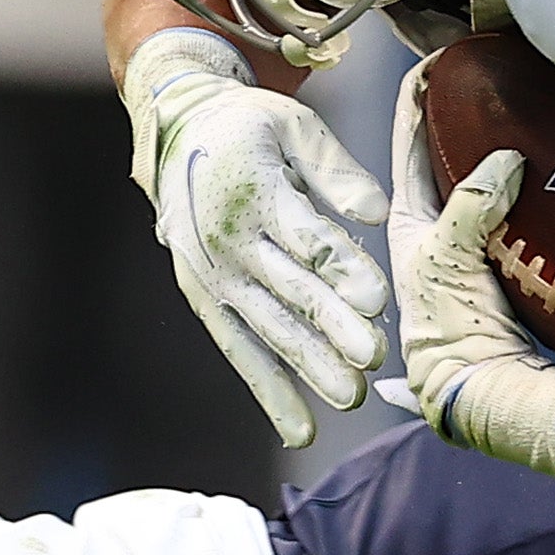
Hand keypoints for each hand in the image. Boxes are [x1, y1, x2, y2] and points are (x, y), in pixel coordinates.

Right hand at [120, 26, 387, 442]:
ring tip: (348, 394)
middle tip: (371, 356)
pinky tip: (301, 429)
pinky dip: (269, 391)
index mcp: (254, 191)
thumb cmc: (249, 127)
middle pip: (289, 290)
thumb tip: (376, 213)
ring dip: (307, 365)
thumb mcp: (292, 125)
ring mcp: (213, 276)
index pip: (305, 237)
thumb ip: (334, 170)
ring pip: (268, 328)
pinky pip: (239, 351)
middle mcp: (229, 241)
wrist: (176, 133)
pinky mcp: (205, 300)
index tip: (378, 297)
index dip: (341, 268)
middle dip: (332, 326)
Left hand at [389, 62, 554, 482]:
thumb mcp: (446, 260)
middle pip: (452, 160)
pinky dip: (537, 187)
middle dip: (468, 119)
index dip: (416, 103)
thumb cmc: (450, 332)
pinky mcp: (517, 264)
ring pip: (490, 183)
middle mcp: (441, 232)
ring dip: (506, 151)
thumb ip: (469, 205)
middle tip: (495, 76)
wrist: (489, 392)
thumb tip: (505, 157)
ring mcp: (479, 247)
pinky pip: (525, 211)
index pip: (406, 148)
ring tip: (531, 108)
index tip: (433, 61)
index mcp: (410, 225)